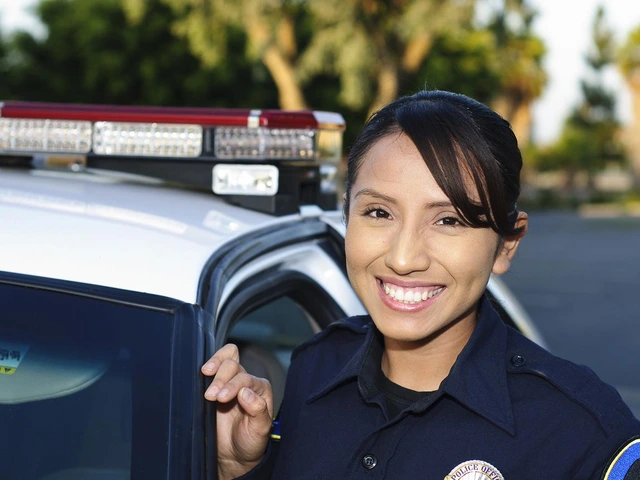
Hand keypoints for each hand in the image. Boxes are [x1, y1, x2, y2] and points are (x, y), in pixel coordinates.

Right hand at [202, 343, 273, 479]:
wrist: (234, 454)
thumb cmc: (251, 441)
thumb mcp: (260, 430)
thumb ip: (258, 411)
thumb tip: (246, 392)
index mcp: (260, 389)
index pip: (245, 378)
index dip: (233, 385)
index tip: (221, 399)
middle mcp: (246, 382)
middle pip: (233, 365)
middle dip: (221, 378)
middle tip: (210, 397)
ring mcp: (230, 383)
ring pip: (225, 361)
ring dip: (214, 367)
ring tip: (205, 380)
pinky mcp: (216, 387)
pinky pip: (213, 370)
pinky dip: (207, 368)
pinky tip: (201, 375)